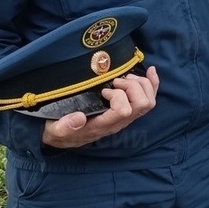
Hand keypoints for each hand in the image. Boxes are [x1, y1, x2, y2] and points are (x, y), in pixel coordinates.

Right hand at [41, 66, 159, 148]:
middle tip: (117, 81)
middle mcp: (119, 122)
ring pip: (149, 101)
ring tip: (124, 78)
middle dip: (133, 87)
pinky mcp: (129, 110)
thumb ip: (64, 127)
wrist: (64, 136)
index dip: (118, 96)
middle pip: (142, 104)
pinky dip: (152, 83)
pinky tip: (151, 71)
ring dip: (141, 84)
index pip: (124, 111)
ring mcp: (126, 117)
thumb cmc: (59, 130)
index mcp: (103, 126)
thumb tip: (78, 118)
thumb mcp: (55, 130)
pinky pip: (149, 98)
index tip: (104, 90)